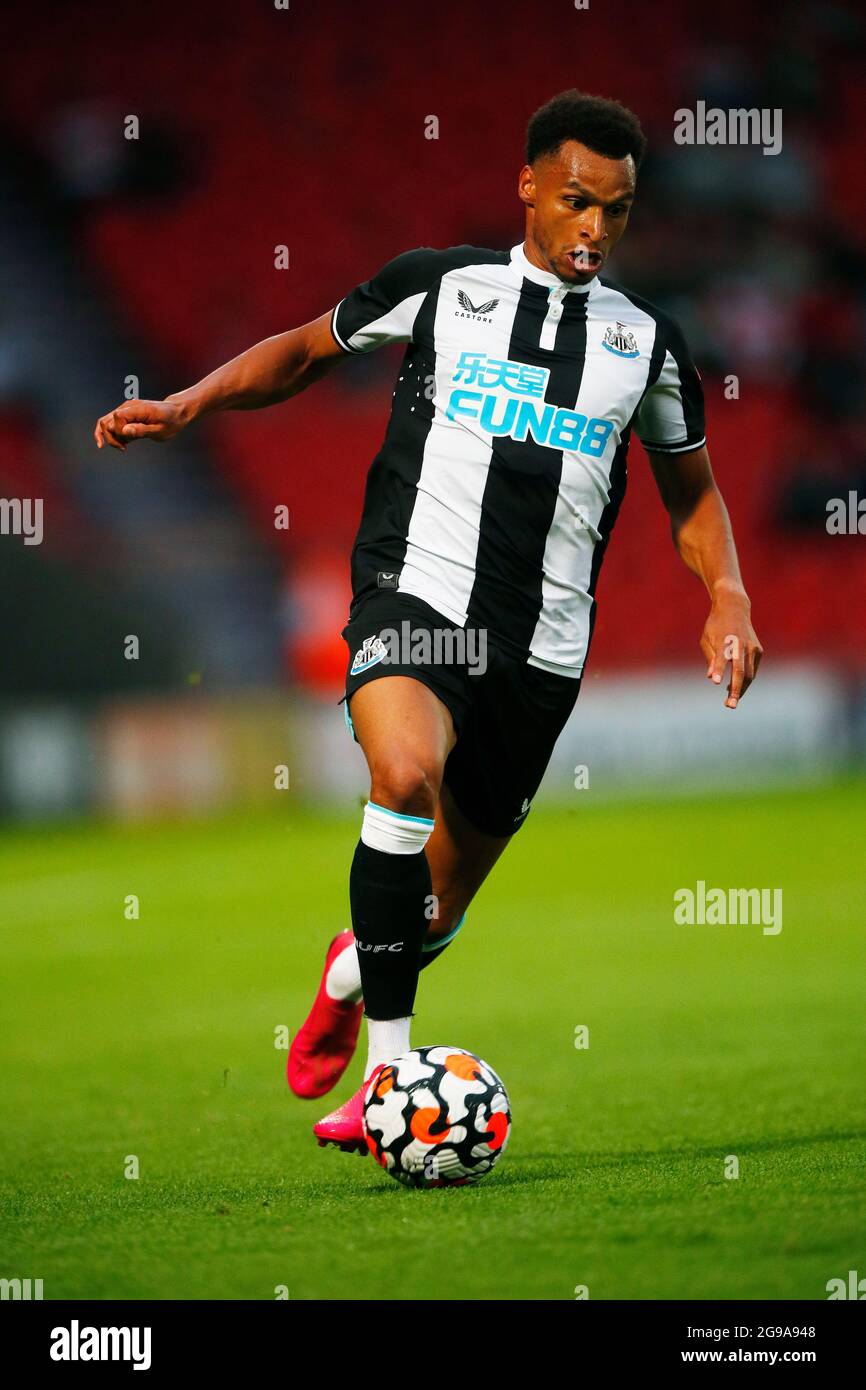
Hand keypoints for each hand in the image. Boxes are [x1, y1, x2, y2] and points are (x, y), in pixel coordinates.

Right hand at [94, 398, 190, 450]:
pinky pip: (111, 423)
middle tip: (124, 448)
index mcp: (138, 409)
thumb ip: (142, 430)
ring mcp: (125, 409)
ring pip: (105, 423)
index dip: (120, 431)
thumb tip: (123, 431)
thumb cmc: (171, 421)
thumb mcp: (161, 430)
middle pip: (106, 422)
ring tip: (124, 446)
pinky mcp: (126, 414)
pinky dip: (111, 435)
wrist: (176, 412)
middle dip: (112, 438)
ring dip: (111, 437)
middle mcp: (128, 407)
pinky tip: (119, 444)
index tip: (129, 442)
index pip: (117, 418)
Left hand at [700, 587, 762, 709]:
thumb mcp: (706, 638)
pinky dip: (745, 680)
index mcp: (725, 639)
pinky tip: (734, 687)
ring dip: (740, 689)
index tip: (717, 683)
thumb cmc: (716, 625)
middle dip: (736, 690)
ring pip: (749, 675)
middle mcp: (741, 644)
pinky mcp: (759, 650)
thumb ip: (711, 658)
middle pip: (740, 671)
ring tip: (729, 700)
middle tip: (730, 706)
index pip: (721, 657)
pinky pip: (752, 670)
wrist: (735, 608)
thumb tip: (712, 678)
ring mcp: (752, 647)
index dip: (720, 670)